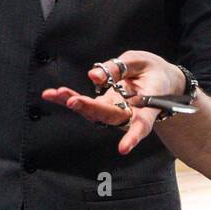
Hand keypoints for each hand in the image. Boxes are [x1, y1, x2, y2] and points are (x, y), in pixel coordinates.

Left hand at [42, 51, 187, 155]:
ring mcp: (115, 111)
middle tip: (71, 100)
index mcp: (149, 103)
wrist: (159, 80)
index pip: (143, 122)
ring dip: (72, 103)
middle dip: (89, 108)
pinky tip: (51, 94)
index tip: (123, 149)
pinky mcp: (103, 106)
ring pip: (93, 113)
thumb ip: (119, 67)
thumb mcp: (140, 61)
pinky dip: (69, 98)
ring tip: (53, 94)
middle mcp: (131, 112)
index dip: (133, 136)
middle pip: (109, 116)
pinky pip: (86, 105)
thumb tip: (93, 76)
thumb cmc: (153, 71)